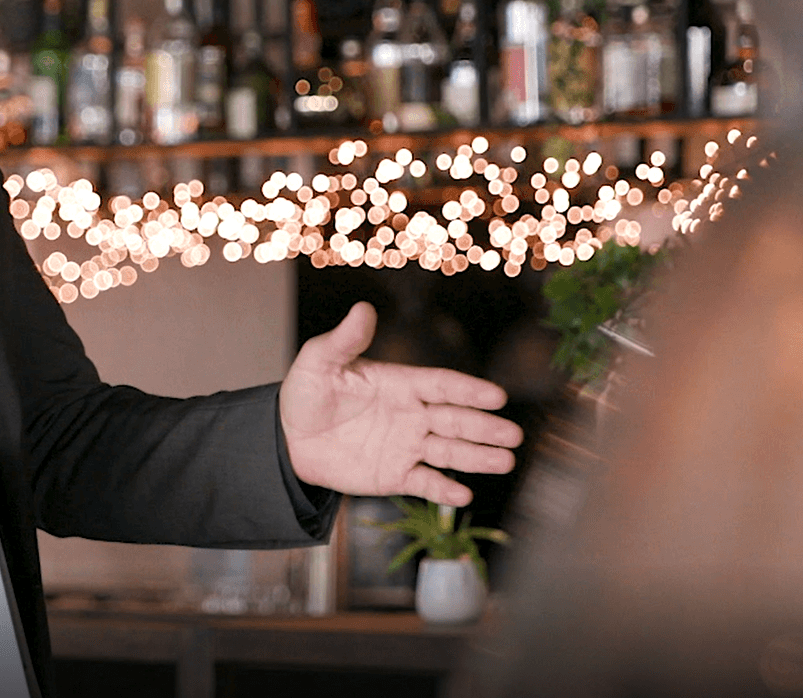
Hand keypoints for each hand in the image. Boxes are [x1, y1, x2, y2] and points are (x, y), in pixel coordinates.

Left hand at [280, 302, 524, 505]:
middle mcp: (411, 415)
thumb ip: (344, 340)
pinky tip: (463, 495)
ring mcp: (406, 446)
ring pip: (449, 452)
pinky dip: (443, 489)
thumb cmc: (306, 393)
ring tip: (505, 461)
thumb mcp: (319, 362)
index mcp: (400, 384)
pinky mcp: (395, 475)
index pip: (441, 385)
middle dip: (484, 427)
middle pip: (455, 420)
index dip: (468, 391)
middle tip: (513, 434)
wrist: (289, 439)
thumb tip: (363, 309)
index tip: (496, 396)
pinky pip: (425, 483)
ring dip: (478, 457)